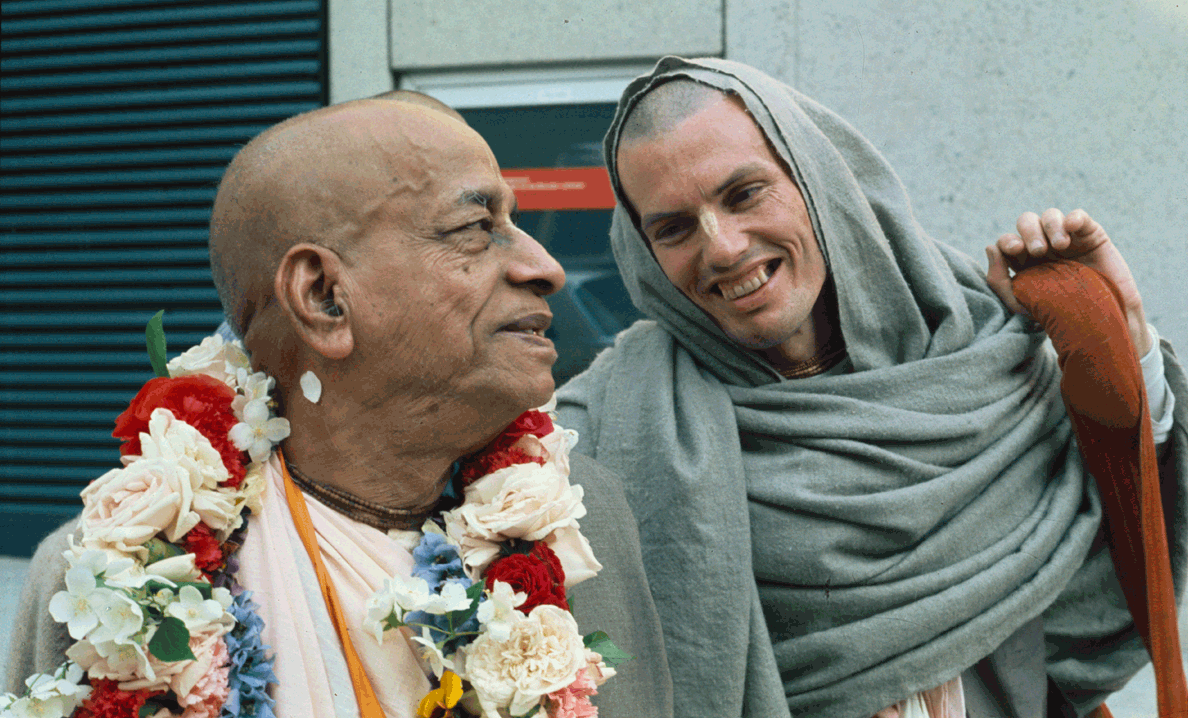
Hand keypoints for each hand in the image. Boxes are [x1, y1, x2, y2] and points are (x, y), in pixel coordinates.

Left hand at [985, 208, 1151, 354]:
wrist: (1102, 320)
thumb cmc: (1059, 315)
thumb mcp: (1021, 304)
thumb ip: (998, 281)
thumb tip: (990, 247)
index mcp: (1024, 261)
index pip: (1008, 241)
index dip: (1008, 241)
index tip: (1015, 250)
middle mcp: (1043, 246)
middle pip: (1026, 222)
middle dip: (1029, 232)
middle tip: (1039, 251)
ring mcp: (1067, 239)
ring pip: (1050, 215)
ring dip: (1050, 226)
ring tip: (1060, 246)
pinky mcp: (1091, 235)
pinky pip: (1078, 216)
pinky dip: (1073, 218)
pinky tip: (1071, 229)